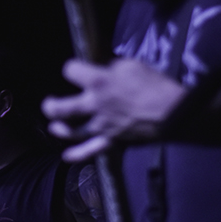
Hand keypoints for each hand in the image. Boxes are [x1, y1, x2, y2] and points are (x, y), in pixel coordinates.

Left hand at [42, 58, 184, 160]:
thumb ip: (110, 68)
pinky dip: (76, 154)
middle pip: (60, 107)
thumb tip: (102, 69)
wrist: (171, 111)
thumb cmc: (153, 84)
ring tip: (54, 125)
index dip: (71, 68)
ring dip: (59, 128)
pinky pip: (90, 150)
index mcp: (99, 81)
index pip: (70, 70)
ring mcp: (100, 125)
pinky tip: (66, 155)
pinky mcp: (110, 140)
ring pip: (71, 131)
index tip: (76, 70)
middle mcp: (94, 104)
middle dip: (51, 105)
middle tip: (50, 103)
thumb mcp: (131, 65)